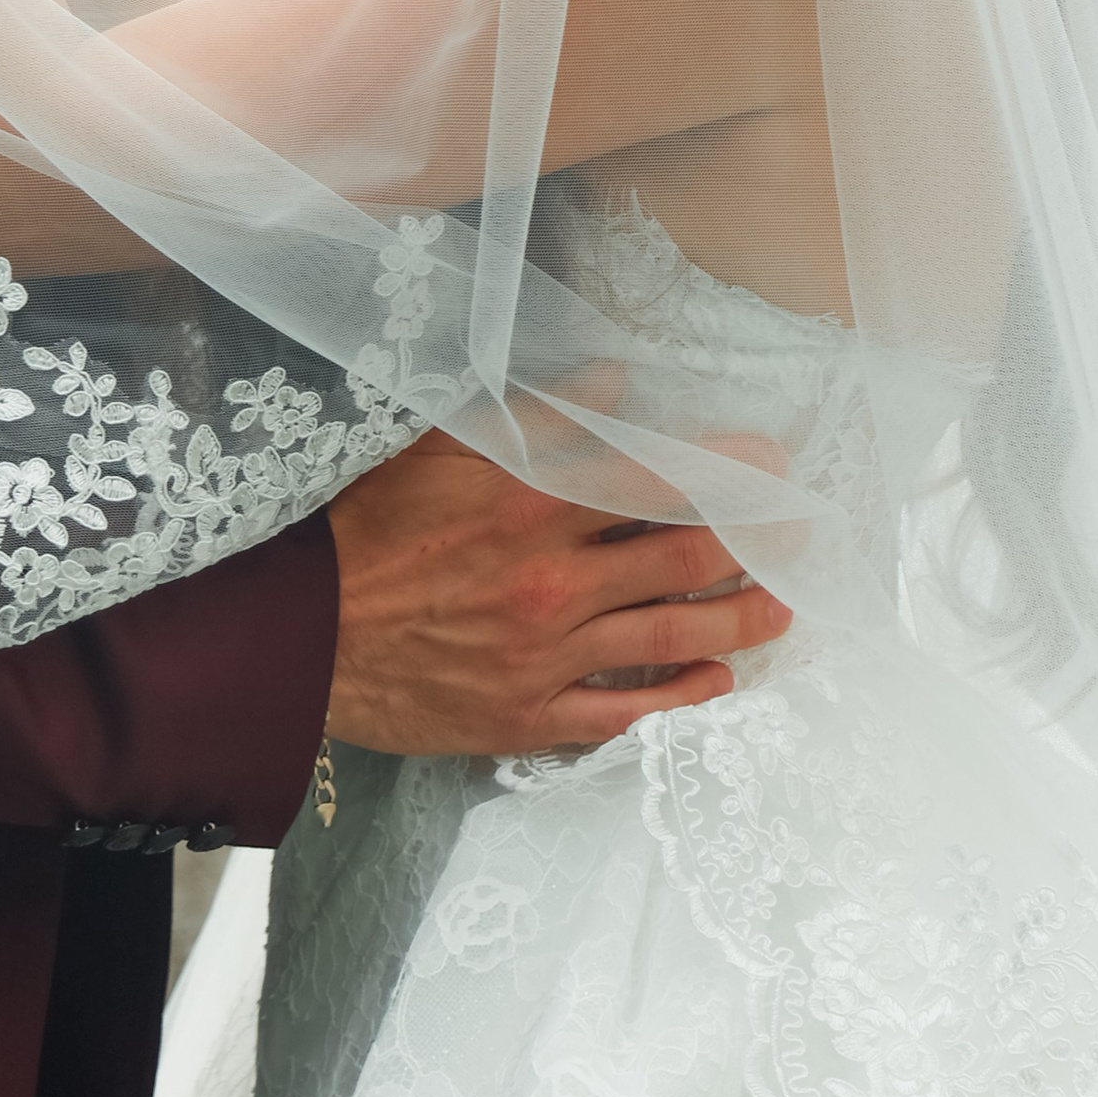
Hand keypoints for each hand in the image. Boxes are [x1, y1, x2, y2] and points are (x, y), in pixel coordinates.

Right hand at [323, 425, 791, 758]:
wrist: (297, 638)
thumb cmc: (362, 531)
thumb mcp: (438, 447)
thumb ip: (533, 415)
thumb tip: (610, 380)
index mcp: (532, 505)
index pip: (659, 480)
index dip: (727, 469)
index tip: (773, 459)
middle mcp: (552, 581)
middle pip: (684, 559)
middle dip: (754, 543)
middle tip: (800, 532)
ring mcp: (546, 655)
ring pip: (669, 637)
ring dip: (738, 620)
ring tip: (783, 608)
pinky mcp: (529, 715)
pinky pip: (624, 713)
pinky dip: (679, 697)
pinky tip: (716, 682)